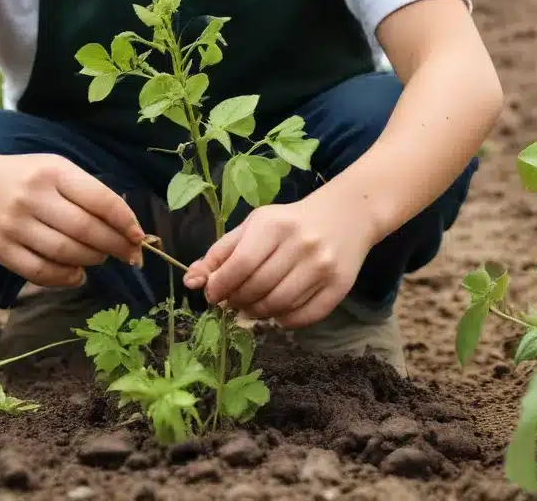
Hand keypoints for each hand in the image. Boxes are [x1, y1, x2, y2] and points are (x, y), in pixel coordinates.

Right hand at [0, 152, 146, 288]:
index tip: (138, 236)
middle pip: (84, 229)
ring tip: (100, 257)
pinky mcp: (1, 249)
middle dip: (114, 245)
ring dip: (91, 259)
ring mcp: (15, 225)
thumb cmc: (28, 177)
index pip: (98, 198)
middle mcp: (33, 197)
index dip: (123, 220)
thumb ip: (88, 192)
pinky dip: (65, 277)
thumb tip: (126, 226)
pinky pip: (40, 271)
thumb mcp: (57, 169)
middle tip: (130, 254)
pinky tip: (77, 274)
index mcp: (53, 172)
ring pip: (64, 252)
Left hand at [181, 190, 379, 328]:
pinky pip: (302, 318)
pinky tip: (277, 311)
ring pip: (278, 306)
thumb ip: (221, 253)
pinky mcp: (339, 287)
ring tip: (251, 306)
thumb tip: (190, 281)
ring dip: (257, 313)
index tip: (213, 295)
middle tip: (232, 302)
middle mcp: (300, 245)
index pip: (240, 266)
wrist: (345, 216)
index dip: (220, 286)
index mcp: (273, 225)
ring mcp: (321, 267)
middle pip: (257, 289)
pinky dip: (283, 321)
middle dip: (237, 301)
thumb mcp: (254, 226)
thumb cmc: (290, 222)